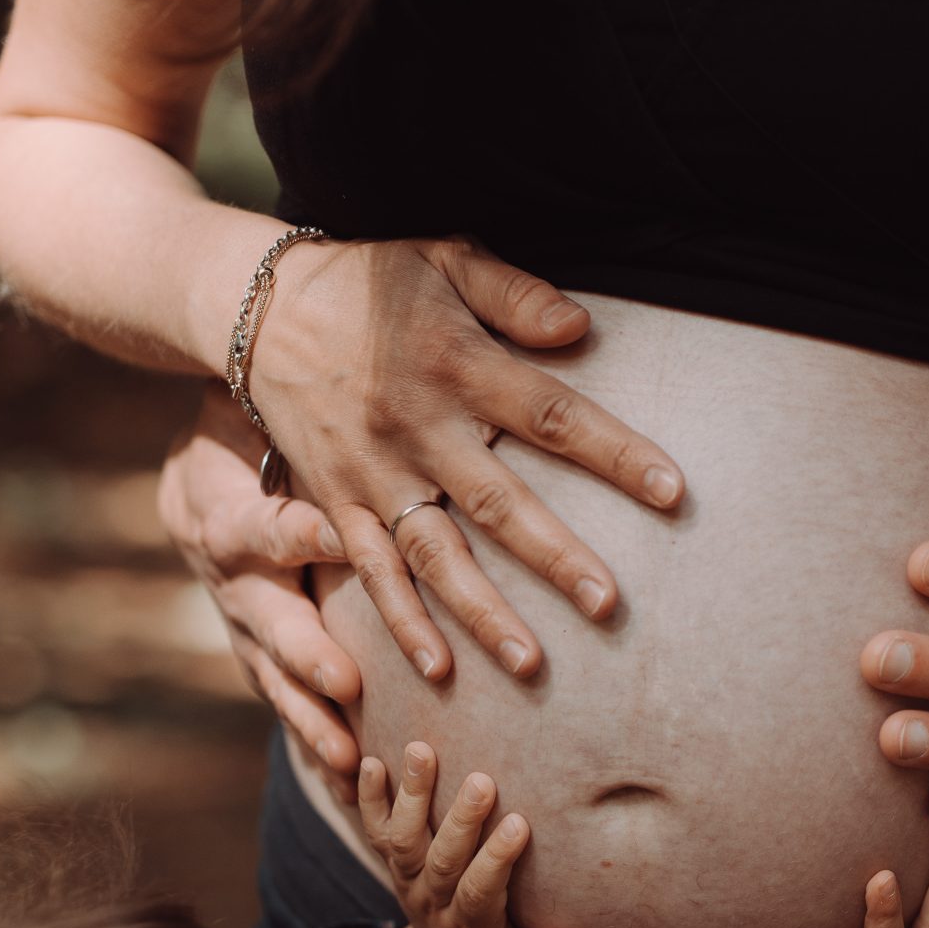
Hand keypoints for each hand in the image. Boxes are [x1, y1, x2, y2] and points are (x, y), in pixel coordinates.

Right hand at [159, 392, 360, 795]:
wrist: (199, 466)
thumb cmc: (245, 418)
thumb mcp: (253, 394)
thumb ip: (301, 392)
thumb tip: (355, 350)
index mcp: (225, 509)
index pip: (265, 524)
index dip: (301, 533)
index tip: (344, 538)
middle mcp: (227, 576)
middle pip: (265, 619)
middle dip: (306, 655)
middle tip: (349, 683)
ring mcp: (240, 623)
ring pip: (272, 676)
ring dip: (312, 719)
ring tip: (352, 761)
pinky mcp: (256, 654)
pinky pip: (284, 702)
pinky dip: (316, 742)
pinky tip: (355, 786)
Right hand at [247, 234, 685, 682]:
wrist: (255, 305)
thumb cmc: (370, 281)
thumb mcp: (445, 258)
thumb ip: (515, 294)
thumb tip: (581, 326)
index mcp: (460, 366)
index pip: (553, 415)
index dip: (614, 452)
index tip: (673, 491)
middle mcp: (419, 428)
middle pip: (498, 502)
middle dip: (555, 556)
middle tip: (610, 605)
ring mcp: (373, 473)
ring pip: (435, 554)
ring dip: (482, 612)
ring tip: (531, 665)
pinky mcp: (334, 501)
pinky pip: (370, 569)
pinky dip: (400, 620)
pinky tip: (437, 669)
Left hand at [347, 744, 569, 927]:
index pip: (479, 891)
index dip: (496, 859)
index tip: (519, 824)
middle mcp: (433, 900)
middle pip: (440, 859)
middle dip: (460, 820)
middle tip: (481, 780)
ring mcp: (408, 880)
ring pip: (403, 839)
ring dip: (411, 794)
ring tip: (420, 751)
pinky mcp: (394, 863)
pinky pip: (375, 831)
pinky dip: (368, 798)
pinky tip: (369, 760)